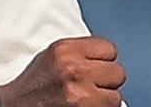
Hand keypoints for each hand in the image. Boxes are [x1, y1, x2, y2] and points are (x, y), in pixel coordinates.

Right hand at [0, 37, 124, 106]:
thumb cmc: (32, 86)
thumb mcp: (53, 57)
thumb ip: (79, 54)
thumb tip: (109, 61)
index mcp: (65, 50)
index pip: (110, 49)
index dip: (103, 61)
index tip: (93, 70)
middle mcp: (74, 70)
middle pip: (118, 73)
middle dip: (106, 83)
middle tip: (89, 89)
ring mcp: (79, 95)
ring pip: (116, 98)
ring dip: (104, 102)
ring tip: (84, 102)